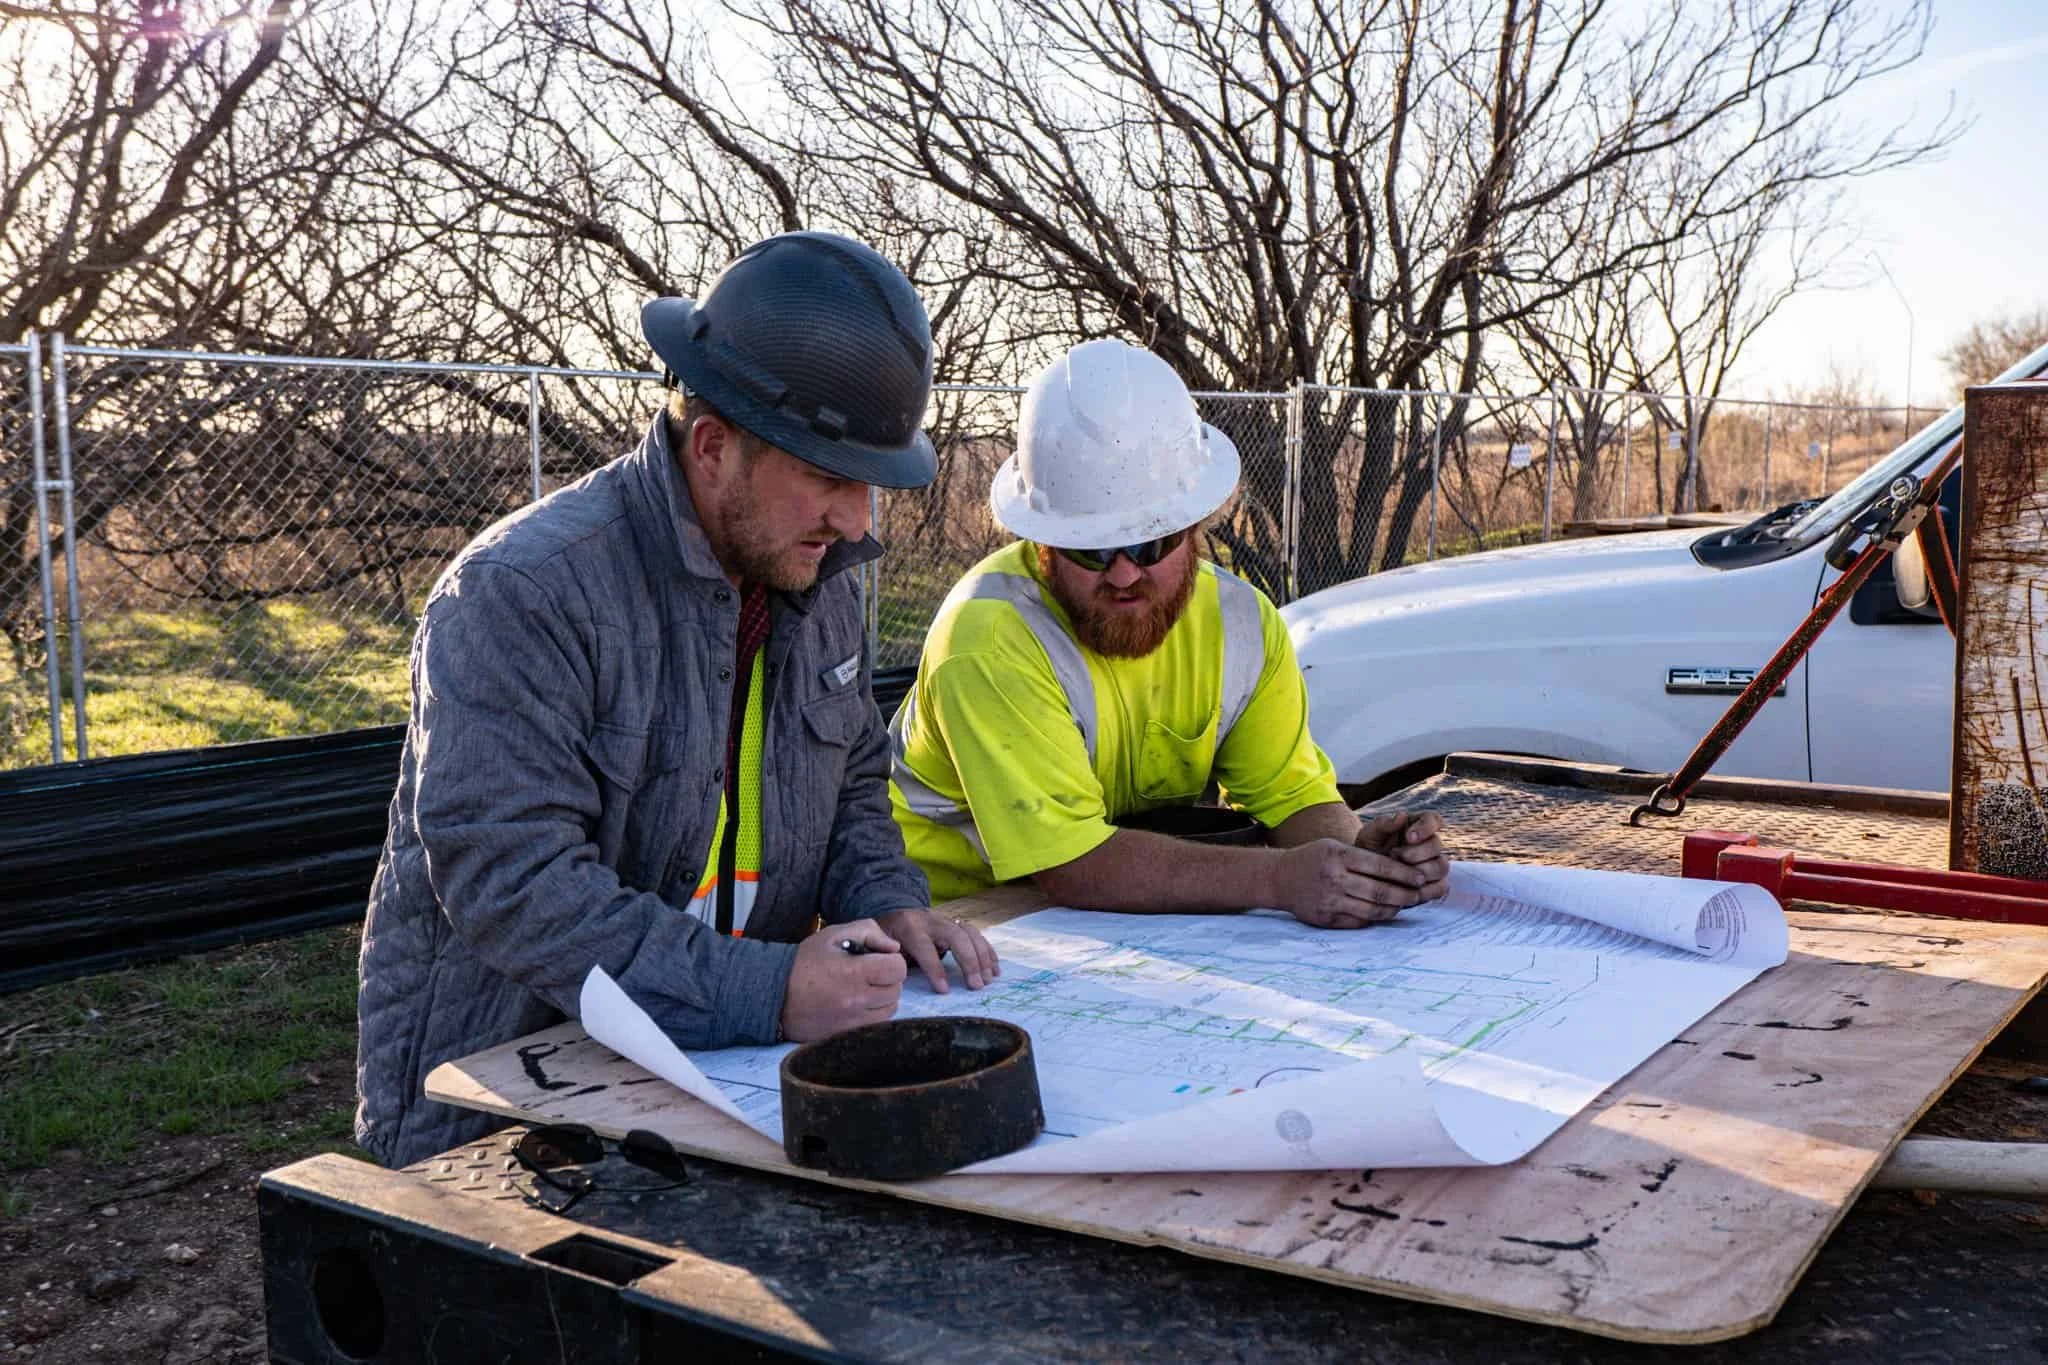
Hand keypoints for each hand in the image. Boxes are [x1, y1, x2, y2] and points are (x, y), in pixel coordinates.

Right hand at [779, 918, 906, 1042]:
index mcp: (854, 972)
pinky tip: (857, 1003)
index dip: (892, 960)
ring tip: (863, 988)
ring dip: (883, 998)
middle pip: (896, 990)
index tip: (878, 958)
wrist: (774, 993)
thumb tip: (894, 947)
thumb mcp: (834, 934)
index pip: (898, 968)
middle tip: (870, 972)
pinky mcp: (846, 1035)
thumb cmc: (805, 960)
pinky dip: (873, 1014)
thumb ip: (869, 931)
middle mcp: (856, 1000)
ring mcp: (852, 1022)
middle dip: (888, 978)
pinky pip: (875, 1025)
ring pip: (889, 1010)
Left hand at [875, 908, 999, 992]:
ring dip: (983, 956)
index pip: (925, 948)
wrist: (894, 912)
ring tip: (988, 979)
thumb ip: (888, 958)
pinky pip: (977, 934)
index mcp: (909, 927)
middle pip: (956, 936)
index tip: (944, 990)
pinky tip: (994, 968)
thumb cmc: (887, 935)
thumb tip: (897, 978)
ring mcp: (947, 920)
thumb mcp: (879, 945)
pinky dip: (988, 951)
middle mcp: (931, 920)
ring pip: (970, 932)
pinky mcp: (956, 924)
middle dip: (969, 961)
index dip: (935, 969)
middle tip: (976, 985)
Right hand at [1269, 837, 1430, 927]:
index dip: (1405, 873)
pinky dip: (1374, 918)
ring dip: (1393, 908)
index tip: (1420, 877)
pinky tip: (1383, 912)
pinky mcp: (1326, 918)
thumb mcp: (1335, 846)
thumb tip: (1400, 868)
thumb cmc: (1313, 858)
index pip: (1382, 866)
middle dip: (1406, 894)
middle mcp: (1335, 878)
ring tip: (1404, 904)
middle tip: (1420, 894)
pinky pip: (1358, 921)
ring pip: (1372, 909)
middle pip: (1380, 891)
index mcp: (1339, 856)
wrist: (1279, 878)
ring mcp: (1330, 900)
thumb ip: (1363, 856)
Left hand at [1356, 810, 1449, 901]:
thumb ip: (1383, 824)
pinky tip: (1408, 890)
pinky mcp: (1434, 885)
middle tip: (1394, 856)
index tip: (1409, 837)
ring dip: (1420, 872)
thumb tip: (1402, 815)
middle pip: (1436, 845)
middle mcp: (1429, 844)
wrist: (1363, 875)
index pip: (1433, 819)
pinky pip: (1441, 888)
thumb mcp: (1369, 835)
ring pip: (1441, 867)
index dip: (1426, 827)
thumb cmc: (1368, 850)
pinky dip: (1426, 890)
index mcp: (1416, 825)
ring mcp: (1434, 864)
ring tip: (1398, 873)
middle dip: (1415, 853)